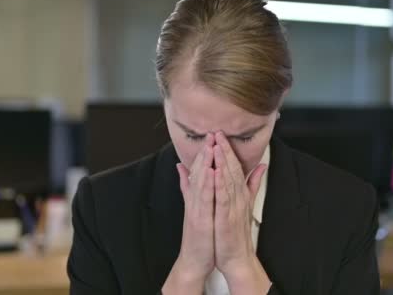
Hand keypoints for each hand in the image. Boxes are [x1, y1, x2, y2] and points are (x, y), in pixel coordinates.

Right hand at [162, 133, 214, 293]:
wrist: (194, 260)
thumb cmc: (200, 235)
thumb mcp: (195, 208)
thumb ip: (189, 187)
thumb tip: (182, 168)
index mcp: (196, 197)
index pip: (199, 170)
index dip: (204, 153)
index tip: (211, 136)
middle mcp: (194, 200)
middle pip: (198, 172)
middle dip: (205, 152)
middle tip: (210, 133)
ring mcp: (195, 209)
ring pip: (200, 182)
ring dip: (205, 164)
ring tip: (210, 147)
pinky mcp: (199, 220)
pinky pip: (204, 199)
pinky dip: (207, 185)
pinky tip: (211, 172)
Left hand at [212, 131, 270, 293]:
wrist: (237, 257)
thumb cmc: (236, 232)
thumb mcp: (244, 204)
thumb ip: (252, 184)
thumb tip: (261, 165)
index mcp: (240, 194)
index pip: (234, 167)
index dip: (228, 149)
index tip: (221, 133)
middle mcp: (238, 198)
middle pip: (232, 170)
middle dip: (225, 150)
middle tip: (218, 132)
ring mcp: (233, 207)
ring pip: (228, 181)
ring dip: (222, 162)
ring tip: (217, 145)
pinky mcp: (226, 218)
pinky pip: (223, 199)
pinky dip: (219, 185)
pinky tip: (215, 173)